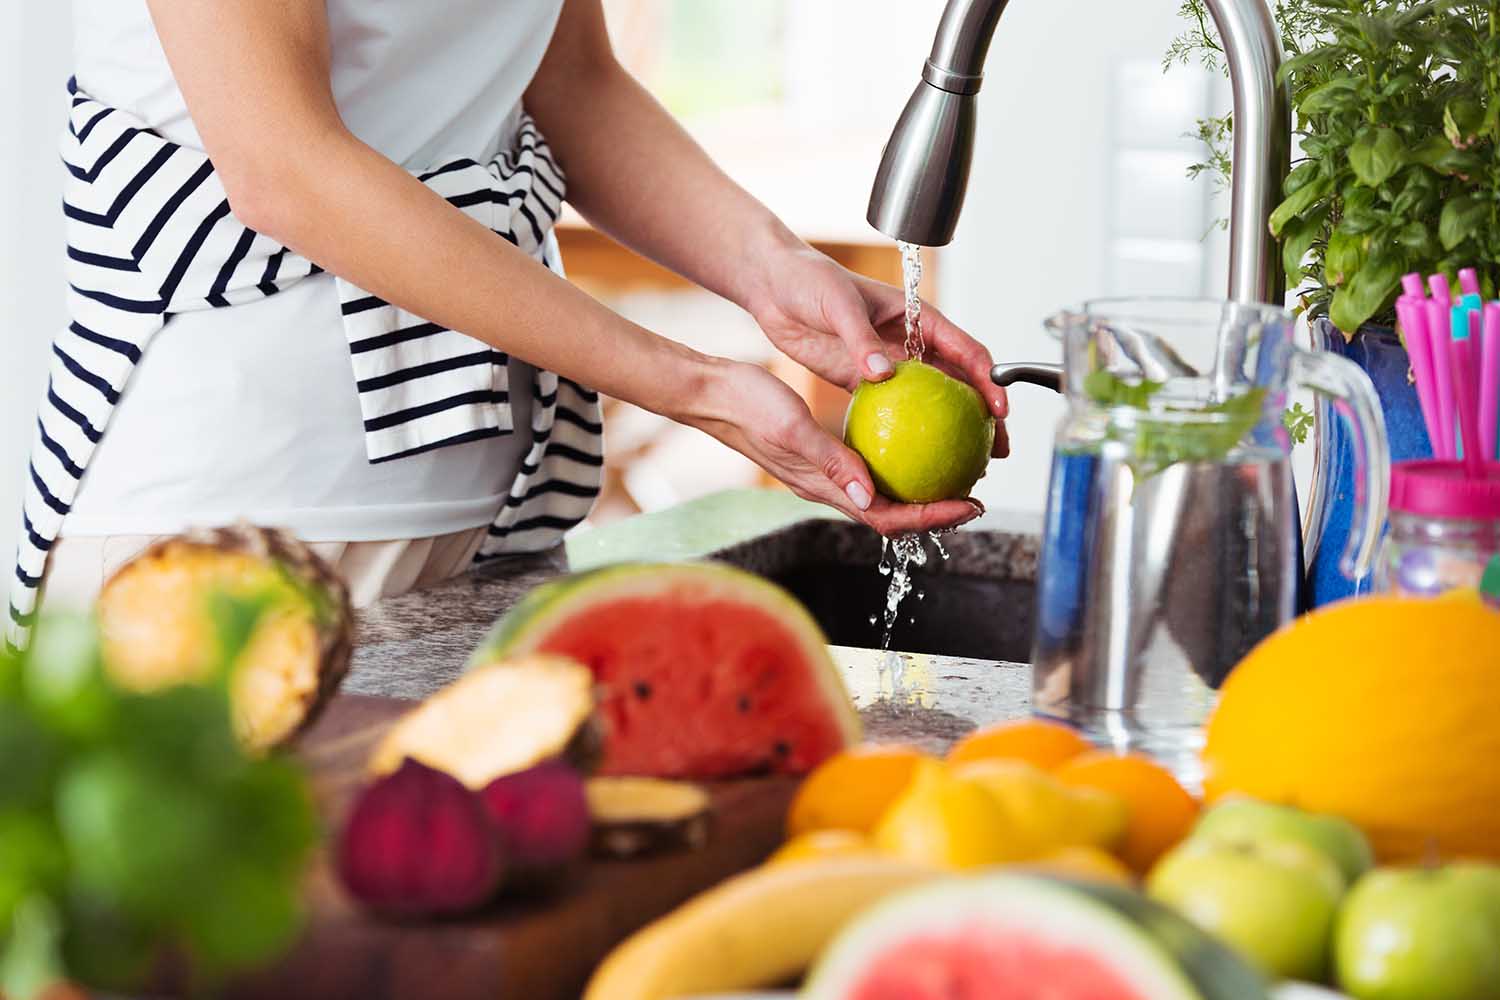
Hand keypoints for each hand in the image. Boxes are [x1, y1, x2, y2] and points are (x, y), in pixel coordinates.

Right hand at [687, 361, 984, 535]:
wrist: (714, 394)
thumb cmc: (748, 407)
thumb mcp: (792, 429)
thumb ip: (831, 461)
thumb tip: (869, 496)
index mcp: (823, 488)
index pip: (887, 518)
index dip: (931, 518)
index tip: (968, 506)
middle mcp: (829, 487)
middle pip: (892, 513)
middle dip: (936, 511)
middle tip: (974, 495)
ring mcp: (826, 473)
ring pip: (884, 493)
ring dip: (921, 490)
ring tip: (955, 472)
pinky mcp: (823, 455)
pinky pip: (871, 466)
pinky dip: (900, 460)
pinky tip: (917, 438)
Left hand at [745, 245, 1009, 457]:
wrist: (774, 285)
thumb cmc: (810, 281)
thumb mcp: (838, 305)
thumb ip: (861, 339)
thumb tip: (883, 374)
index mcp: (917, 317)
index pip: (966, 351)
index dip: (989, 381)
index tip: (1000, 410)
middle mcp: (909, 342)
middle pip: (959, 384)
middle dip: (983, 417)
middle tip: (996, 451)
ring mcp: (888, 363)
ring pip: (930, 402)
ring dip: (950, 432)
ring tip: (966, 466)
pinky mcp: (861, 380)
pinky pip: (892, 411)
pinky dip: (906, 433)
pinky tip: (912, 461)